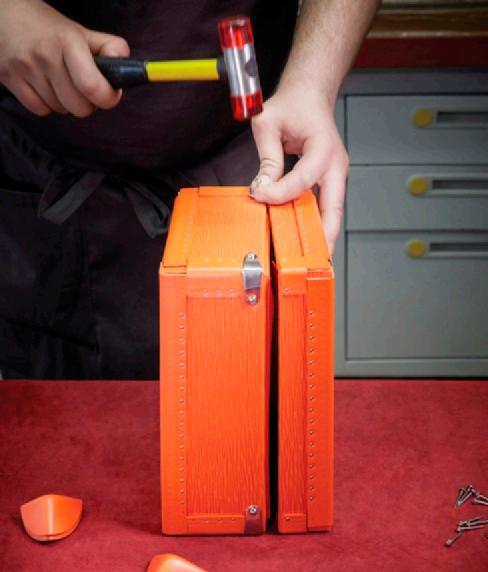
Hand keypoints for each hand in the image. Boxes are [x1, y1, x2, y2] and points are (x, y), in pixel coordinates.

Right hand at [0, 0, 128, 116]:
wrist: (4, 14)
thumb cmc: (49, 28)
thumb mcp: (82, 32)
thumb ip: (110, 49)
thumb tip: (130, 70)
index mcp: (69, 42)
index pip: (93, 87)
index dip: (108, 98)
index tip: (109, 94)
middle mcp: (46, 56)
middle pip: (80, 107)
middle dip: (87, 103)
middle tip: (82, 88)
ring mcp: (26, 69)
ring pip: (61, 110)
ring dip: (65, 103)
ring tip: (60, 82)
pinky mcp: (10, 80)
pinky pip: (40, 111)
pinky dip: (46, 105)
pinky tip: (44, 87)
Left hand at [250, 87, 348, 254]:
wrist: (310, 96)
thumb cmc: (292, 105)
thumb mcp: (269, 123)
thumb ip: (267, 158)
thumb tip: (263, 188)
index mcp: (323, 149)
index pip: (302, 180)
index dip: (279, 192)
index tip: (258, 194)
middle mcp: (335, 165)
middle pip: (333, 208)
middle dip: (325, 237)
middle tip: (316, 263)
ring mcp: (335, 175)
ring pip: (332, 212)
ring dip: (324, 235)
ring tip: (315, 261)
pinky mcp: (329, 180)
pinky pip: (325, 207)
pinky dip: (318, 224)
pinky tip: (308, 240)